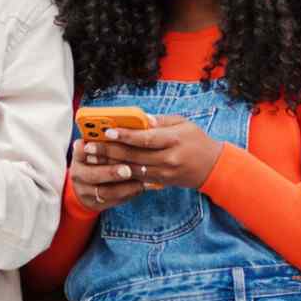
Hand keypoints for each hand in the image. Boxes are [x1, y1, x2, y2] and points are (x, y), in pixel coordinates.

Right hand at [68, 137, 150, 210]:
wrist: (87, 184)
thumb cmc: (101, 157)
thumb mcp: (102, 145)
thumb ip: (115, 136)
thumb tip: (144, 121)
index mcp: (79, 154)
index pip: (82, 150)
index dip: (95, 148)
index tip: (110, 146)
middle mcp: (77, 173)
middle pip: (92, 174)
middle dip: (112, 172)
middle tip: (128, 169)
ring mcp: (85, 190)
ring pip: (104, 192)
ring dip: (124, 187)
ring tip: (141, 181)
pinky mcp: (94, 203)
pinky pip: (112, 202)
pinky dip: (128, 194)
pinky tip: (141, 188)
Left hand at [84, 114, 223, 189]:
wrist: (212, 167)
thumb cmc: (197, 140)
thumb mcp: (183, 123)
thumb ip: (161, 121)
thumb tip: (139, 118)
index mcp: (174, 140)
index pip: (146, 138)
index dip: (125, 135)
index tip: (107, 131)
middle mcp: (168, 159)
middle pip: (134, 156)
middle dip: (109, 151)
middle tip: (88, 147)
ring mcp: (164, 173)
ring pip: (132, 170)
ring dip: (109, 164)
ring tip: (91, 159)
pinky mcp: (161, 183)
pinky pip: (137, 179)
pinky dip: (121, 174)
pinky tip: (106, 169)